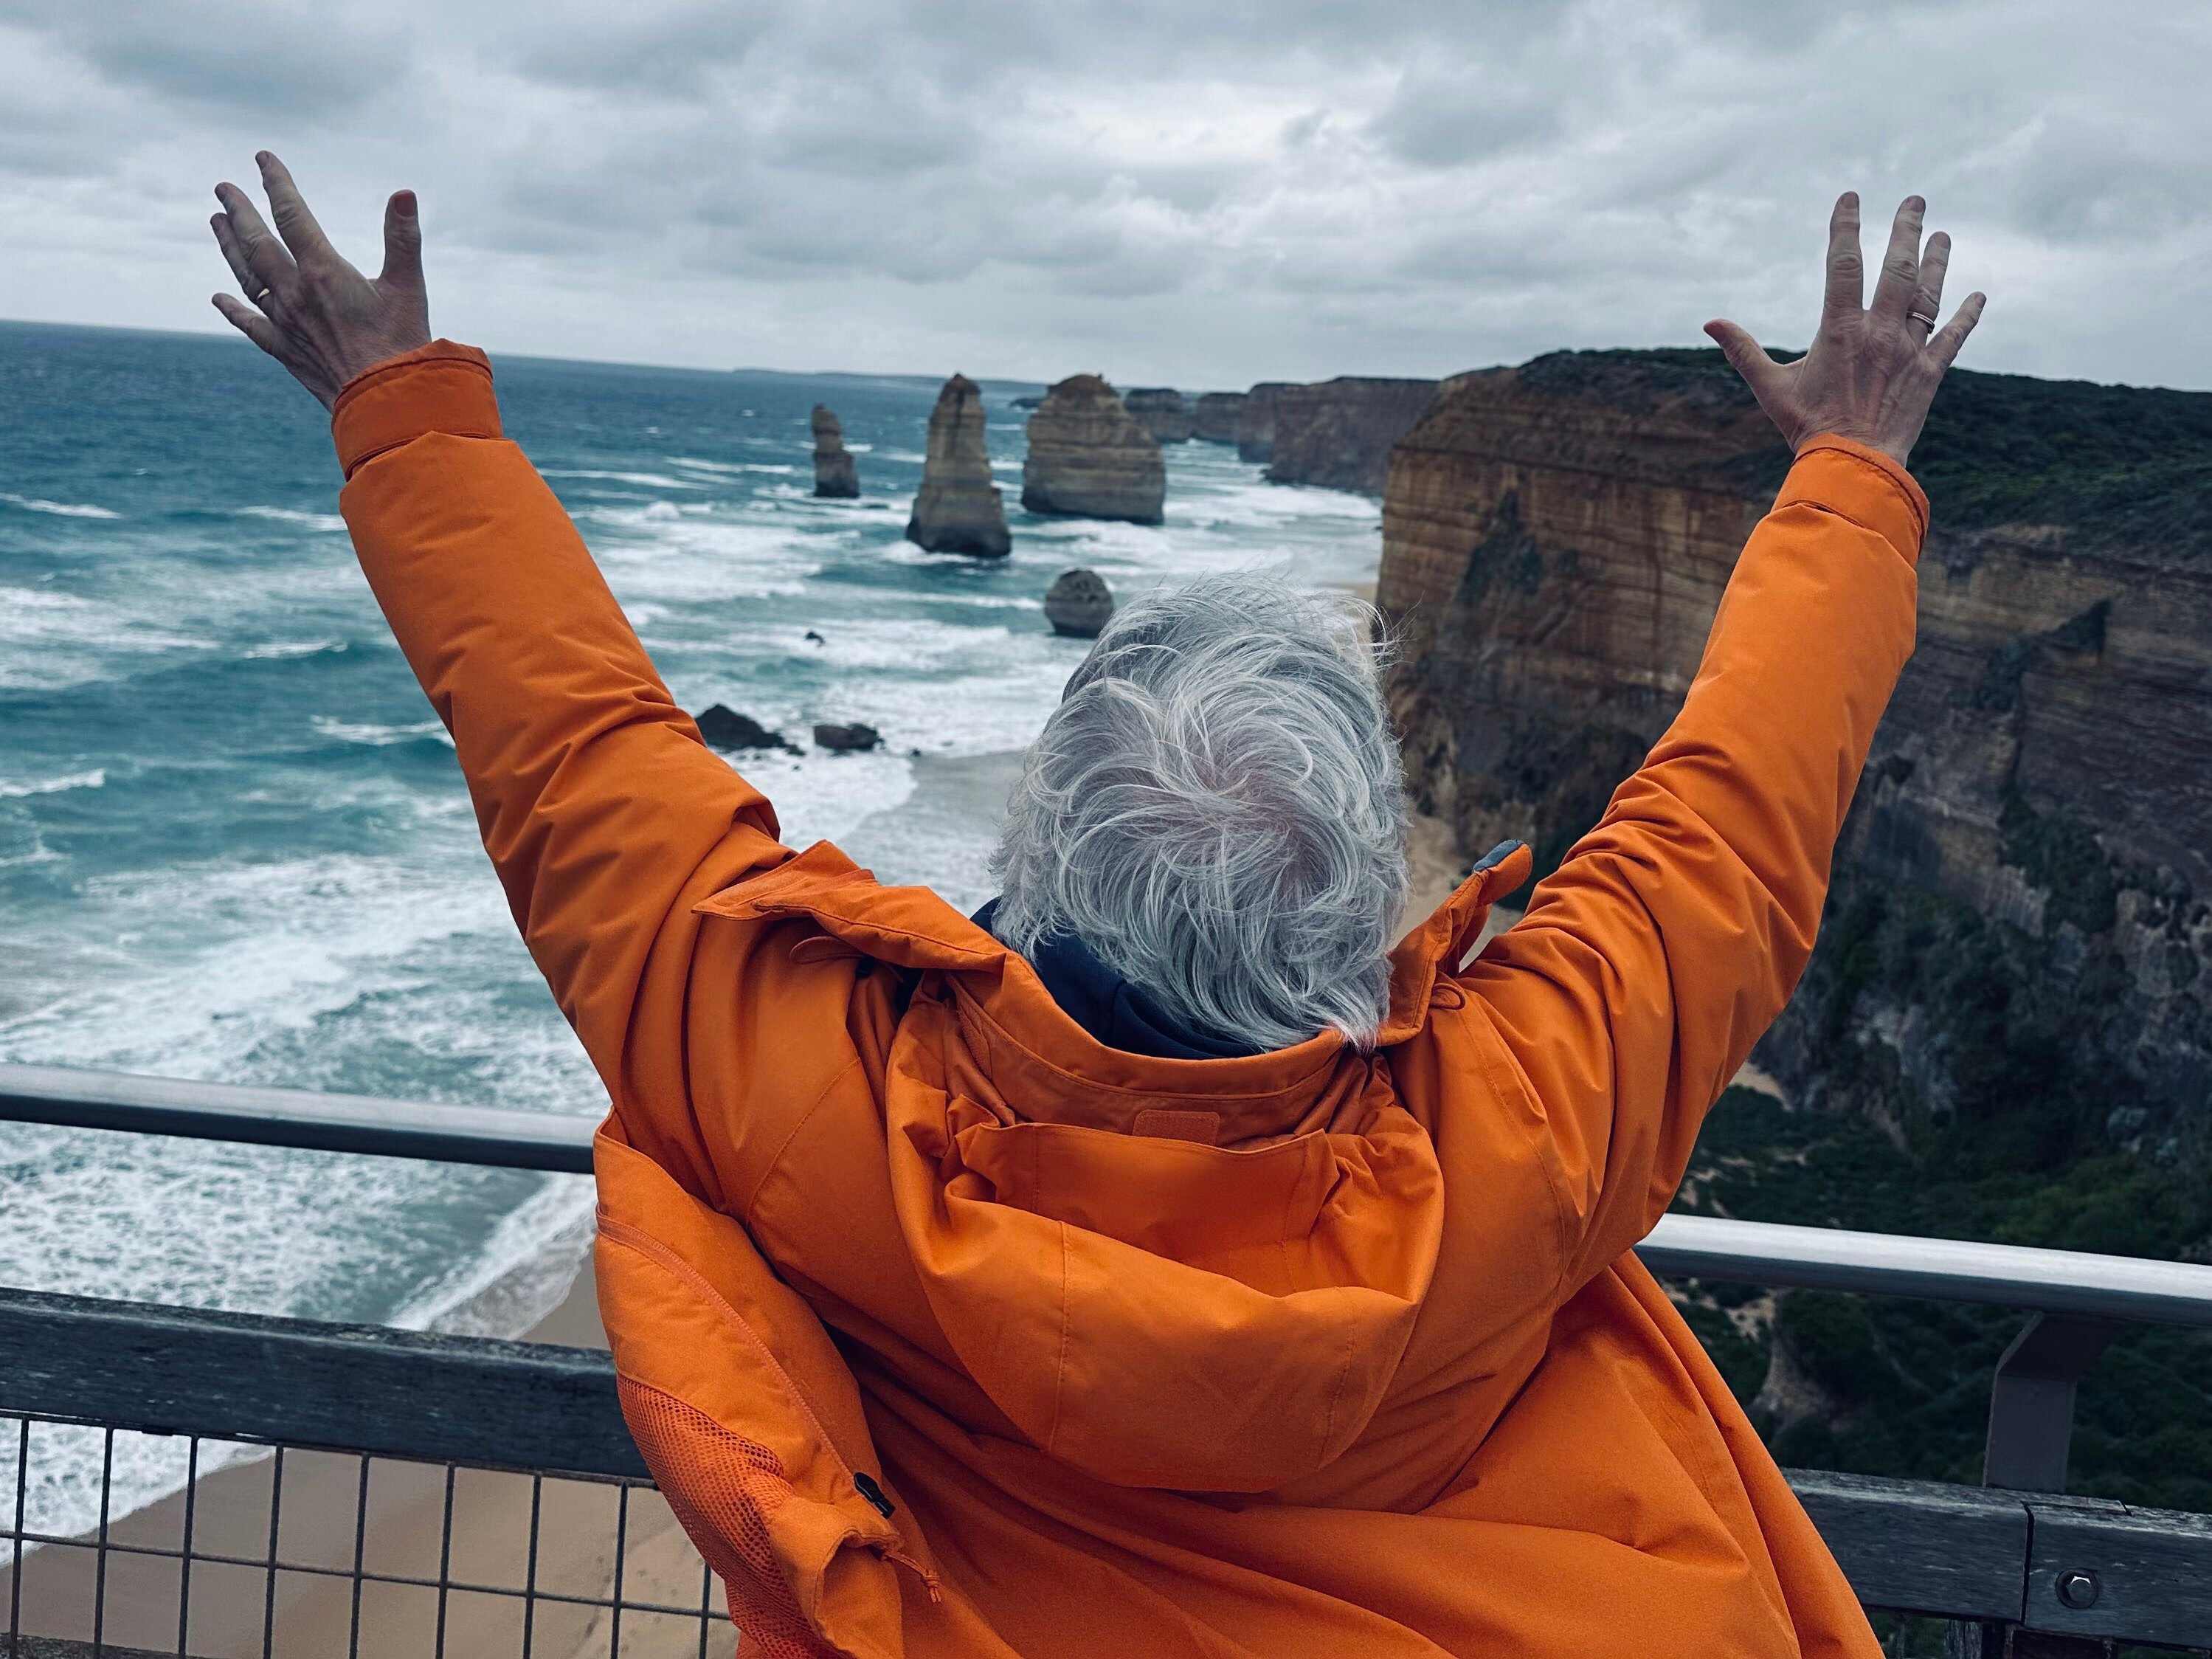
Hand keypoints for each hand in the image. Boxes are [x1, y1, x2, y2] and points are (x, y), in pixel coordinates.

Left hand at [209, 152, 431, 409]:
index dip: (276, 183)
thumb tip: (404, 193)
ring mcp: (285, 322)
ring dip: (229, 247)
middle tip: (223, 189)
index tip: (263, 159)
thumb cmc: (402, 344)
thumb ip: (403, 236)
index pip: (290, 214)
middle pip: (255, 242)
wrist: (387, 401)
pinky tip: (219, 298)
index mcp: (322, 271)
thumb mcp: (408, 286)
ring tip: (216, 223)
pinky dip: (234, 310)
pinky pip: (252, 325)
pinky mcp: (286, 350)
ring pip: (247, 276)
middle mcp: (294, 292)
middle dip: (239, 211)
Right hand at [1706, 193, 1985, 466]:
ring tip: (1942, 235)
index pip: (1844, 265)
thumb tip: (1710, 323)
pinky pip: (1954, 336)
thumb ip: (1743, 351)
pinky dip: (1968, 315)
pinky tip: (1980, 295)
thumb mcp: (1771, 387)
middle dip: (1906, 229)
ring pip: (1928, 294)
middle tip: (1915, 200)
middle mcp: (1880, 332)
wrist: (1853, 465)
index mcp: (1841, 329)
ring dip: (1937, 261)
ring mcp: (1909, 350)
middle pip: (1898, 268)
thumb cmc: (1808, 427)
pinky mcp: (1930, 372)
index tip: (1850, 199)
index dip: (1846, 228)